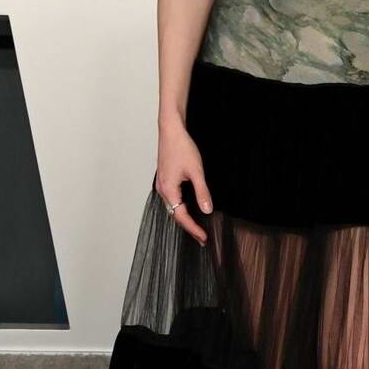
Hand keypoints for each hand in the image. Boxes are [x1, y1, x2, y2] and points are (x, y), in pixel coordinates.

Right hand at [155, 119, 212, 244]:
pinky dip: (180, 207)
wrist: (171, 130)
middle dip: (189, 226)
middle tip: (202, 237)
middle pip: (175, 214)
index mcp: (168, 190)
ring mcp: (162, 185)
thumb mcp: (196, 171)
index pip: (181, 216)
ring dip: (184, 218)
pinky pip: (172, 199)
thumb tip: (207, 210)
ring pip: (173, 207)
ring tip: (197, 227)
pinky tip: (189, 209)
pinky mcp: (165, 179)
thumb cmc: (182, 148)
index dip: (193, 229)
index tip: (203, 238)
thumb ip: (202, 192)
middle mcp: (162, 190)